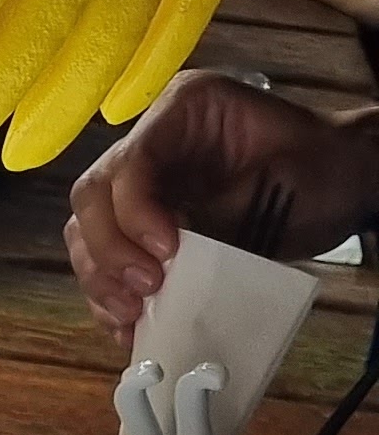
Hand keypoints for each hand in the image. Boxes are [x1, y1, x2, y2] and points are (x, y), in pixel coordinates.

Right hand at [64, 76, 378, 343]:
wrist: (346, 185)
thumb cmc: (325, 172)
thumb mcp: (279, 184)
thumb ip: (215, 215)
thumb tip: (161, 260)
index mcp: (183, 110)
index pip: (129, 162)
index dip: (134, 213)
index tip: (166, 254)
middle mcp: (152, 145)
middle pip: (93, 199)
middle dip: (109, 251)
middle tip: (144, 291)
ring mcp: (143, 188)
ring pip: (87, 234)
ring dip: (101, 280)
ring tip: (133, 314)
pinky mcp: (144, 228)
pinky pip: (106, 263)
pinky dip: (110, 297)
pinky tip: (131, 324)